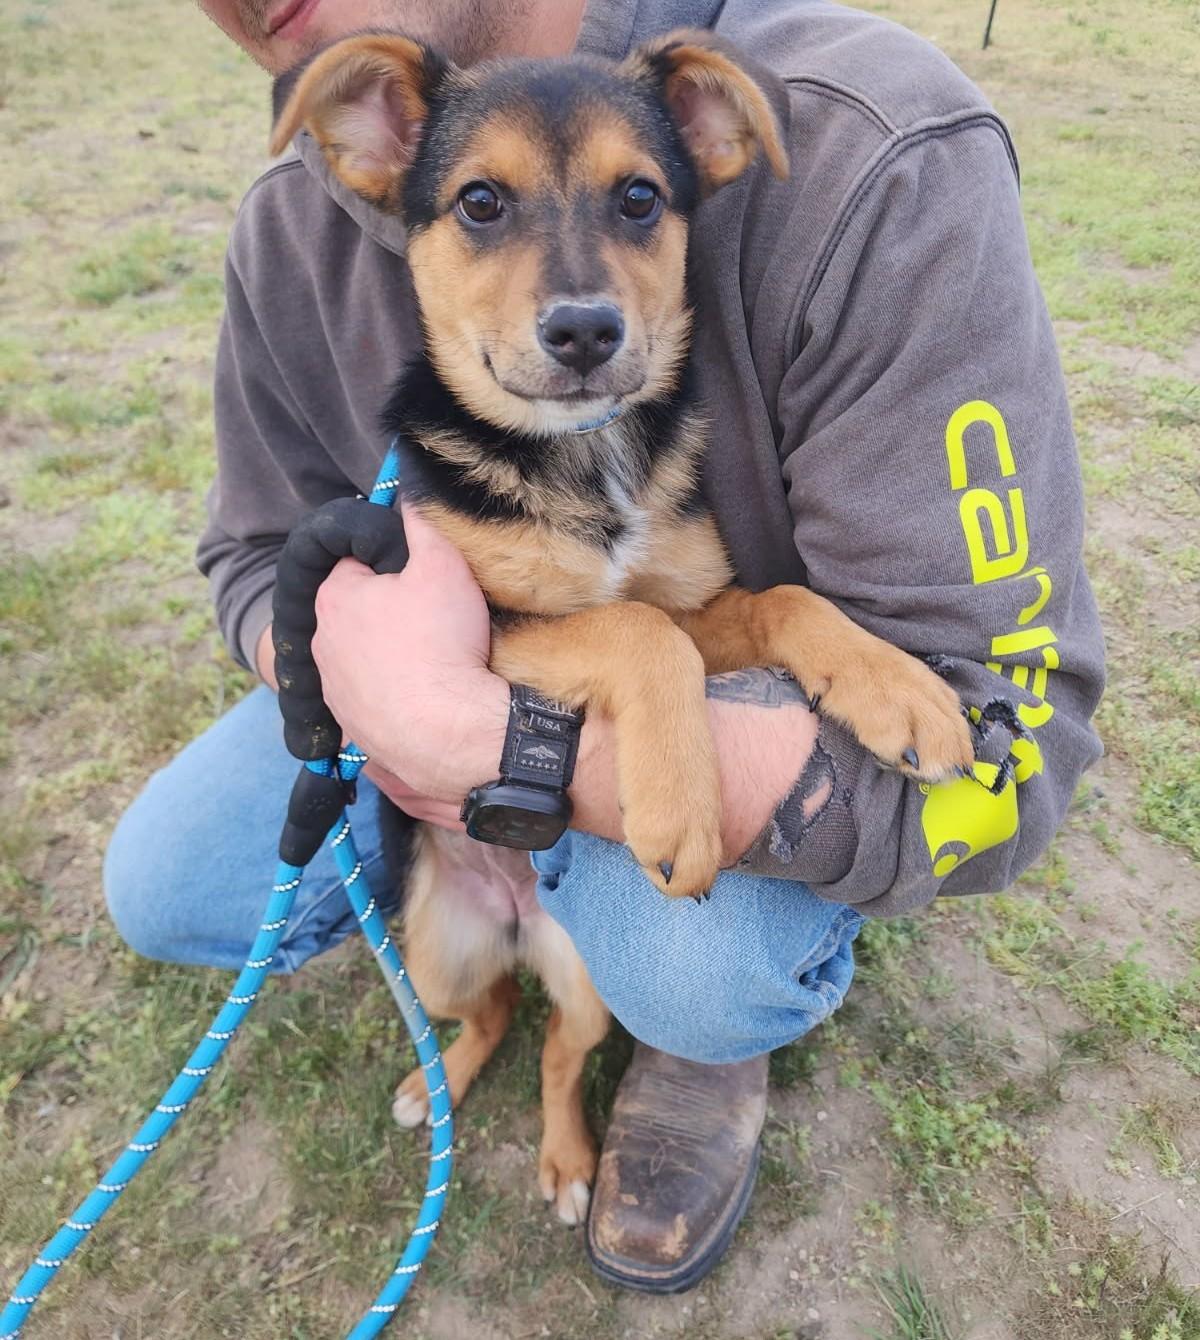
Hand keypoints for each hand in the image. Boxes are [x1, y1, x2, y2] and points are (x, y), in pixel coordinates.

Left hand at [311, 503, 507, 802]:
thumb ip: (421, 523)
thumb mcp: (441, 565)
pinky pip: (370, 698)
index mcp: (334, 597)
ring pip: (360, 657)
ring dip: (386, 655)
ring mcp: (334, 690)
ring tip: (430, 660)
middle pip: (357, 611)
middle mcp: (321, 644)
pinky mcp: (351, 727)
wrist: (449, 733)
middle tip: (430, 617)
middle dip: (386, 610)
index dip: (391, 565)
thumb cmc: (441, 644)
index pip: (356, 561)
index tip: (419, 576)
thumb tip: (410, 490)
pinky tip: (422, 695)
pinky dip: (391, 694)